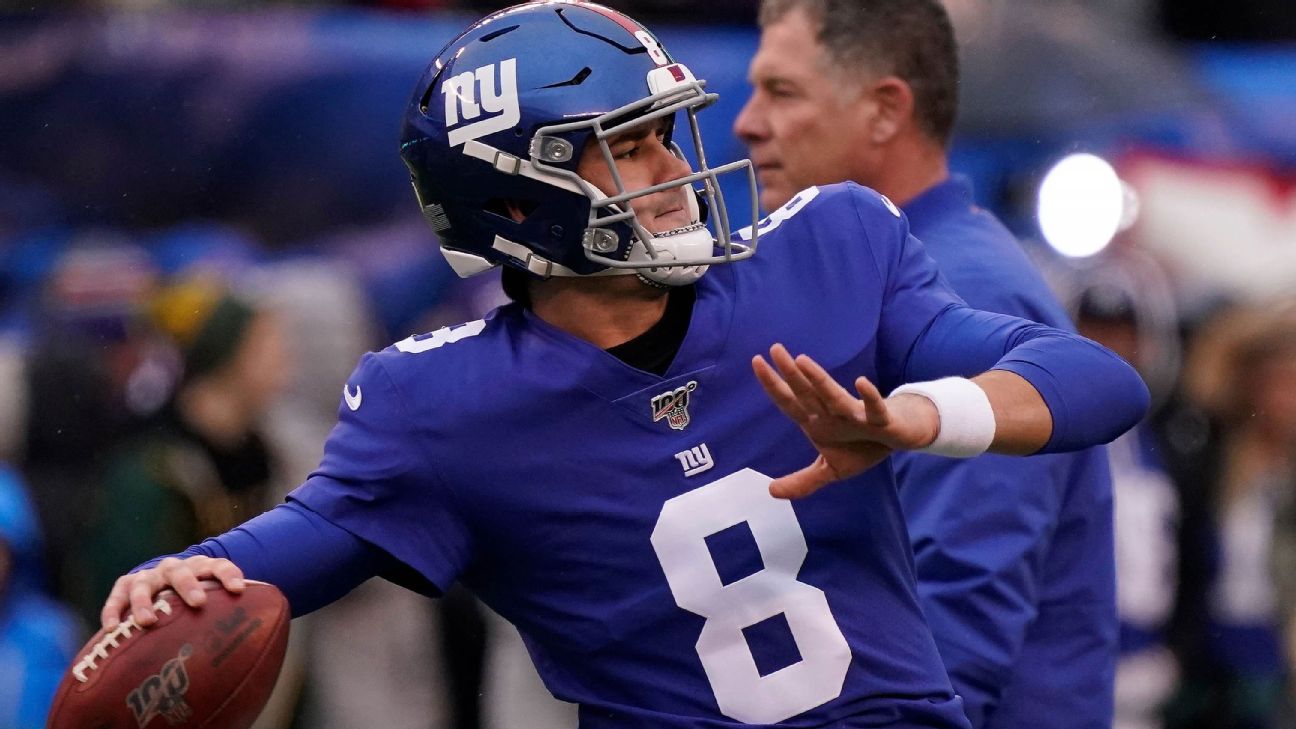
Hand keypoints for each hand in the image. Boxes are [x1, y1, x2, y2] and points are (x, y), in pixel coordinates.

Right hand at [101, 556, 245, 630]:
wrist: (164, 583)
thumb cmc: (194, 601)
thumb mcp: (212, 600)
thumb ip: (227, 616)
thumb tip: (255, 651)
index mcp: (200, 567)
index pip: (218, 565)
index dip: (229, 574)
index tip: (239, 590)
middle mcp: (174, 568)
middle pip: (180, 571)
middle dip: (189, 585)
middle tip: (197, 603)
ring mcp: (149, 576)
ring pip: (144, 583)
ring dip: (145, 601)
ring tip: (148, 621)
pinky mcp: (125, 585)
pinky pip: (117, 595)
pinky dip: (114, 609)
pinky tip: (112, 628)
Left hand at [752, 343, 938, 498]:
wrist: (899, 438)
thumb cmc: (861, 446)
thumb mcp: (831, 469)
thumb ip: (802, 482)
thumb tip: (771, 491)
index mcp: (818, 421)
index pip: (790, 402)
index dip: (773, 385)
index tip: (756, 362)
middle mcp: (833, 414)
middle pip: (808, 393)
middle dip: (791, 374)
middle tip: (775, 349)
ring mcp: (856, 415)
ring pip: (834, 397)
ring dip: (819, 380)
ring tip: (801, 360)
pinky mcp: (881, 421)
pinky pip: (874, 408)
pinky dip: (869, 397)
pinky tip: (861, 382)